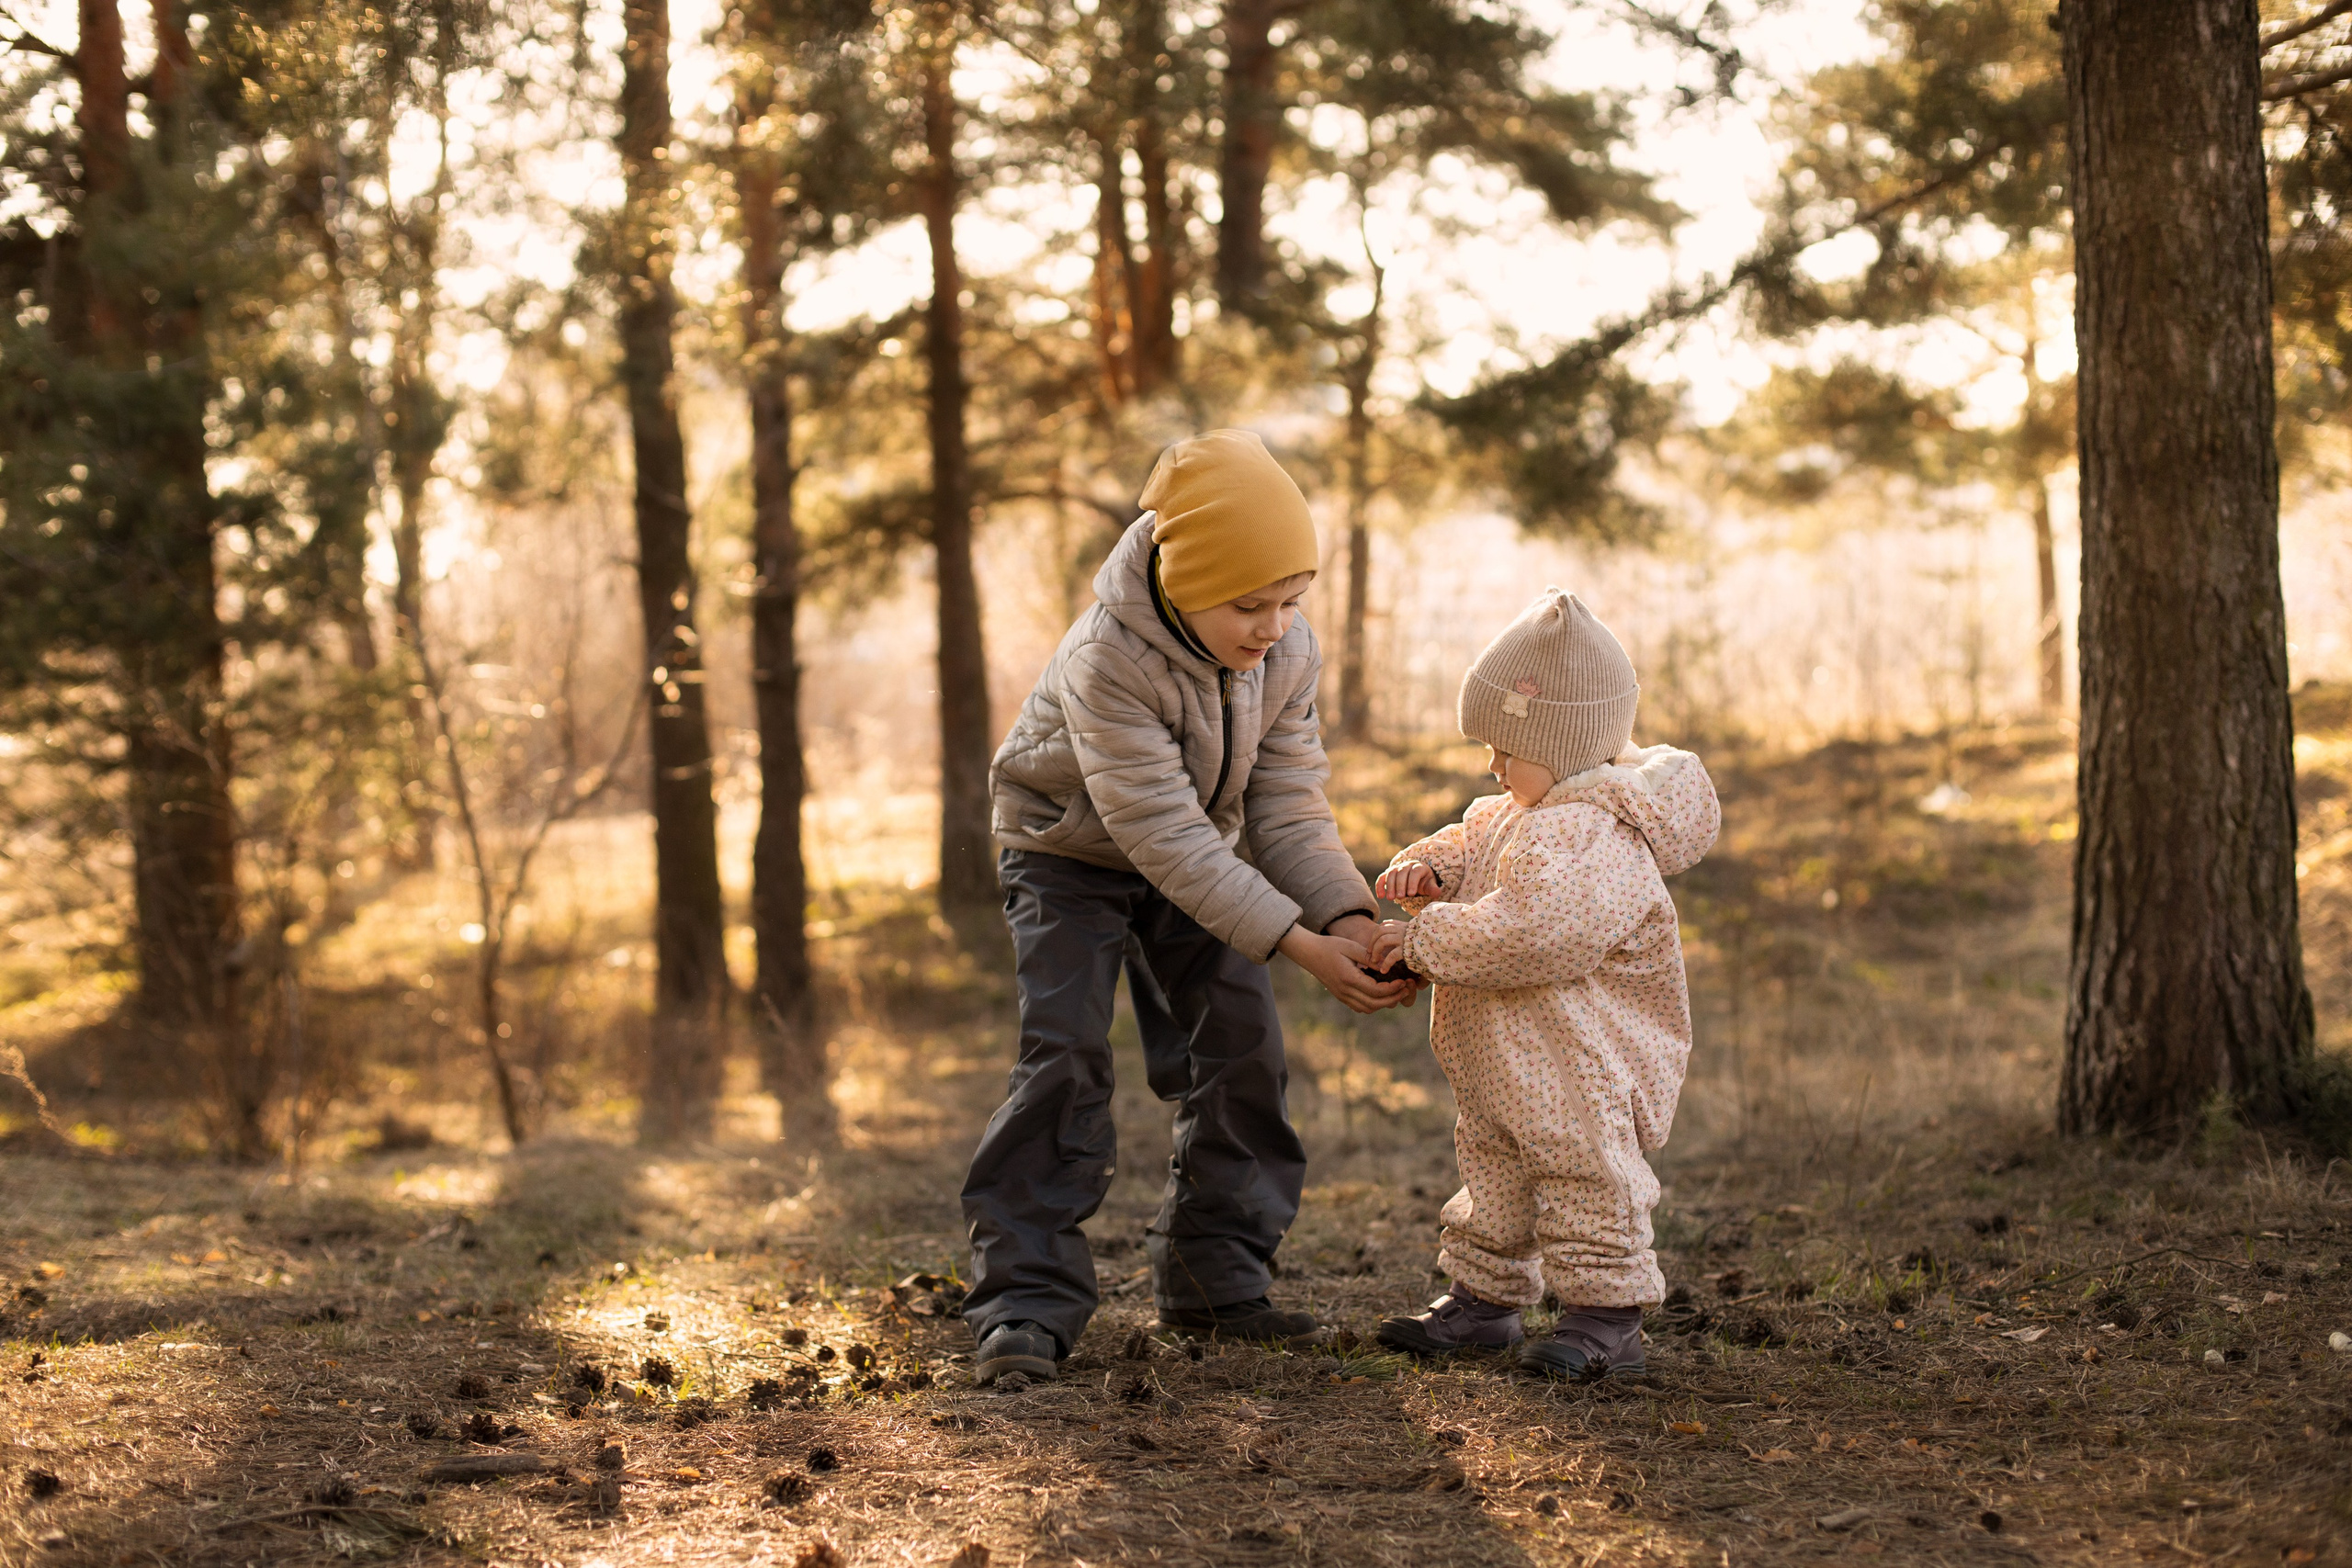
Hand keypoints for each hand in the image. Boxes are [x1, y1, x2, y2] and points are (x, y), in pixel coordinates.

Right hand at [1277, 924, 1416, 1013]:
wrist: (1309, 953)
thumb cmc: (1330, 946)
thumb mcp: (1350, 946)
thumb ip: (1368, 957)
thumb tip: (1385, 966)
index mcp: (1349, 978)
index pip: (1376, 990)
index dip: (1392, 988)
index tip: (1402, 981)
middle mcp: (1345, 991)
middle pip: (1374, 1003)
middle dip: (1392, 998)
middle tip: (1404, 989)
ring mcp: (1342, 996)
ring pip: (1367, 1008)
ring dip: (1383, 1003)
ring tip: (1395, 992)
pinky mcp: (1341, 996)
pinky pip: (1360, 1006)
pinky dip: (1372, 1004)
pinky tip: (1379, 993)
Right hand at [1375, 861, 1439, 902]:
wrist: (1417, 878)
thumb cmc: (1424, 882)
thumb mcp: (1430, 885)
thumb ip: (1433, 888)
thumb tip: (1437, 893)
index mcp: (1419, 867)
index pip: (1415, 872)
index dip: (1413, 882)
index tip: (1411, 894)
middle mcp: (1407, 865)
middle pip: (1402, 872)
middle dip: (1400, 885)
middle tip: (1400, 898)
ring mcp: (1397, 868)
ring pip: (1391, 874)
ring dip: (1389, 886)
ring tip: (1390, 898)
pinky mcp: (1389, 873)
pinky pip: (1382, 877)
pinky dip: (1380, 885)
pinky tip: (1380, 896)